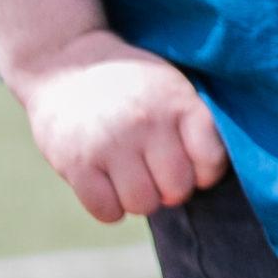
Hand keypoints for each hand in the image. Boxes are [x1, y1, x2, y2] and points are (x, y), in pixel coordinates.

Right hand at [7, 29, 227, 222]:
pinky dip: (109, 208)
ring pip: (142, 204)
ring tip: (132, 179)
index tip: (192, 167)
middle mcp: (146, 123)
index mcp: (177, 103)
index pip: (210, 159)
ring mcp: (110, 144)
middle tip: (156, 175)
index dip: (205, 173)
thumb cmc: (130, 84)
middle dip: (171, 190)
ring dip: (139, 200)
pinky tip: (108, 187)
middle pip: (176, 189)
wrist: (67, 66)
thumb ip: (194, 124)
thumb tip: (206, 178)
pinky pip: (106, 211)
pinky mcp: (76, 163)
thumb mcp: (171, 87)